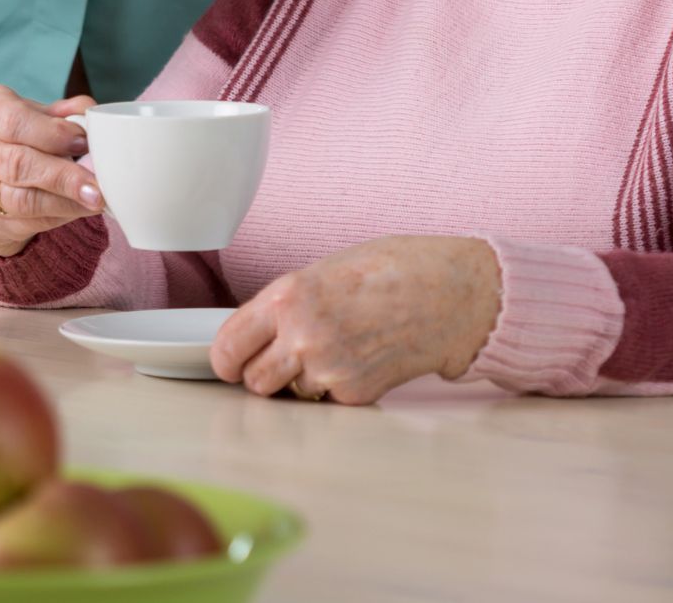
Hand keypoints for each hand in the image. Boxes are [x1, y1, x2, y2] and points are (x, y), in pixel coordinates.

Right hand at [0, 85, 104, 257]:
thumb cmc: (21, 131)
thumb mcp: (39, 114)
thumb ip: (65, 113)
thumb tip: (89, 114)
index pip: (13, 122)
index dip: (51, 134)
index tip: (83, 143)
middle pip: (15, 164)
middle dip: (61, 176)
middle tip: (96, 184)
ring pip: (19, 199)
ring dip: (62, 202)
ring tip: (94, 200)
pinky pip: (25, 221)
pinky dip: (58, 216)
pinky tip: (80, 209)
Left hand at [209, 236, 501, 404]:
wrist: (447, 294)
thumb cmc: (388, 271)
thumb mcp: (320, 272)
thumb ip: (285, 304)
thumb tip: (256, 331)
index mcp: (286, 298)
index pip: (229, 345)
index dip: (226, 359)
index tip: (230, 363)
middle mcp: (302, 337)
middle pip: (254, 381)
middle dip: (263, 374)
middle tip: (281, 358)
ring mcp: (330, 369)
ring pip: (291, 395)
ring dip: (301, 382)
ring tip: (333, 350)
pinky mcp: (357, 393)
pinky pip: (327, 401)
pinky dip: (335, 389)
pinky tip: (358, 360)